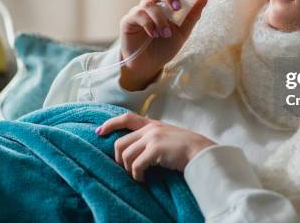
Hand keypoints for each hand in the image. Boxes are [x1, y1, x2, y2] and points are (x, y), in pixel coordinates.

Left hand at [96, 112, 215, 181]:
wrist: (200, 151)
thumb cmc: (185, 148)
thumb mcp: (166, 136)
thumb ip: (151, 137)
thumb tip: (134, 150)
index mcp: (152, 124)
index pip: (126, 118)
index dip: (111, 124)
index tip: (99, 131)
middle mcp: (150, 128)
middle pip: (120, 143)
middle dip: (119, 159)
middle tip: (127, 169)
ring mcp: (152, 138)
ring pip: (126, 155)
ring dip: (129, 170)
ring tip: (139, 176)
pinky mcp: (155, 149)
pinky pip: (136, 165)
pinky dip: (137, 176)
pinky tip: (144, 180)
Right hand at [119, 0, 207, 90]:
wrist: (149, 65)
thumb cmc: (164, 46)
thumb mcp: (182, 32)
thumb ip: (192, 16)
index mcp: (163, 4)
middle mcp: (150, 4)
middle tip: (177, 7)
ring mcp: (138, 12)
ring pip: (149, 4)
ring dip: (160, 19)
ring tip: (166, 33)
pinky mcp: (128, 21)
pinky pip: (138, 15)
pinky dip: (149, 24)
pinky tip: (154, 34)